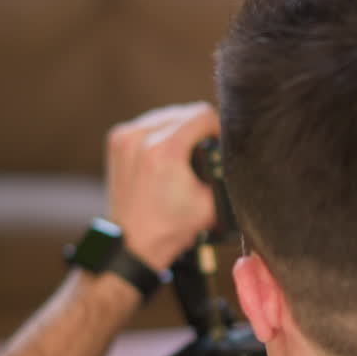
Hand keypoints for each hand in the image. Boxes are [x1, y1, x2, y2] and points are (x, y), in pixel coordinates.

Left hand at [106, 102, 219, 270]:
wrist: (133, 243)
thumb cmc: (171, 227)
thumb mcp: (211, 204)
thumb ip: (226, 173)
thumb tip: (238, 153)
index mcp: (165, 150)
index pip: (203, 115)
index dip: (218, 128)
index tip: (221, 144)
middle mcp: (141, 137)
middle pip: (185, 112)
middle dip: (199, 129)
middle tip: (206, 151)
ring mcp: (126, 136)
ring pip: (167, 114)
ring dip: (180, 128)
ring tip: (186, 152)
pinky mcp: (117, 138)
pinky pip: (149, 123)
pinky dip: (161, 132)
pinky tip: (166, 152)